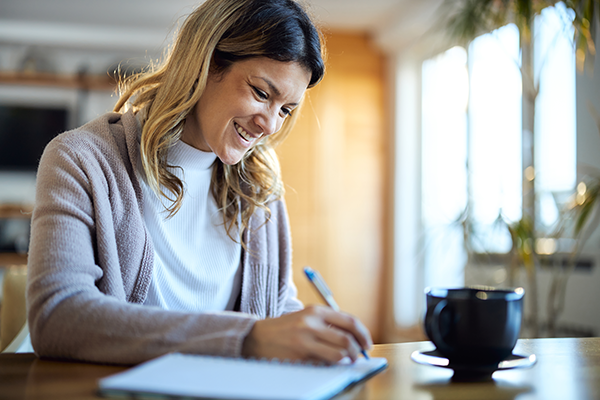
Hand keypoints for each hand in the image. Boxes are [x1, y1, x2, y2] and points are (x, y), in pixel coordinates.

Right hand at [241, 305, 372, 363]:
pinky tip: (330, 363)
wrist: (257, 337)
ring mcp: (305, 340)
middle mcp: (311, 323)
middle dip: (357, 350)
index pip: (349, 321)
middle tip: (359, 355)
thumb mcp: (306, 318)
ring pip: (339, 354)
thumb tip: (354, 338)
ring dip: (347, 360)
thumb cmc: (285, 329)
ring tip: (346, 361)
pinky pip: (324, 363)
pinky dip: (332, 365)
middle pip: (347, 339)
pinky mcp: (299, 355)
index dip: (363, 334)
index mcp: (315, 311)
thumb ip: (328, 323)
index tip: (367, 343)